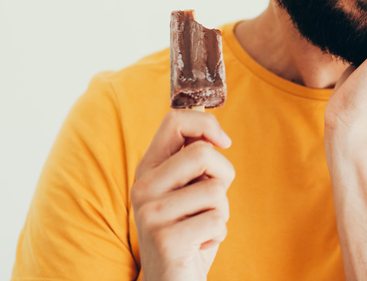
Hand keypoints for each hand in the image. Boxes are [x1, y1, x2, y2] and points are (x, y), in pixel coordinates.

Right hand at [131, 109, 234, 280]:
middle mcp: (143, 187)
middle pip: (202, 153)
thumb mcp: (189, 191)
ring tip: (202, 227)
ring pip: (215, 190)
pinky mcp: (165, 240)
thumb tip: (217, 133)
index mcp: (148, 169)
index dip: (206, 123)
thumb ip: (195, 162)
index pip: (174, 121)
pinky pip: (217, 220)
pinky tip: (199, 246)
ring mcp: (151, 214)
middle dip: (223, 175)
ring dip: (222, 211)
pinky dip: (219, 234)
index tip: (224, 142)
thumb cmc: (190, 231)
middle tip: (212, 200)